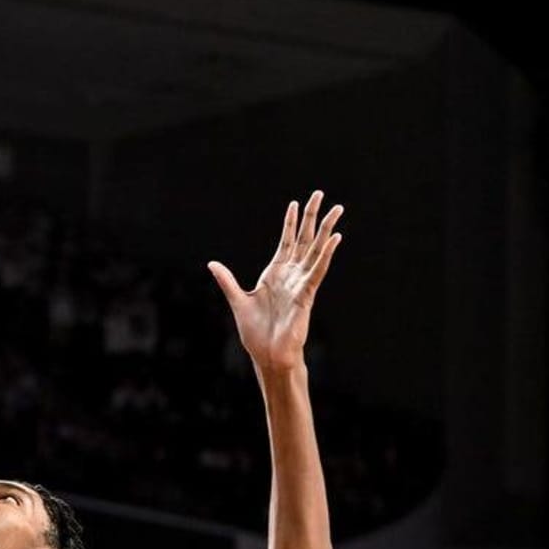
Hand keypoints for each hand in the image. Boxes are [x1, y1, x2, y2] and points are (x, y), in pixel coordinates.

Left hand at [209, 191, 342, 373]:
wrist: (267, 354)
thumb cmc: (256, 332)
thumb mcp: (237, 300)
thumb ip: (227, 281)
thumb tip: (212, 264)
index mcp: (275, 274)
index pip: (286, 242)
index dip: (290, 223)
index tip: (294, 203)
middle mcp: (291, 275)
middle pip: (304, 239)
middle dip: (311, 217)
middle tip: (319, 194)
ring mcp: (300, 283)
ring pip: (316, 250)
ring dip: (326, 229)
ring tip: (337, 209)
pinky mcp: (306, 294)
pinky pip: (318, 270)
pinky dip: (327, 254)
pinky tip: (335, 238)